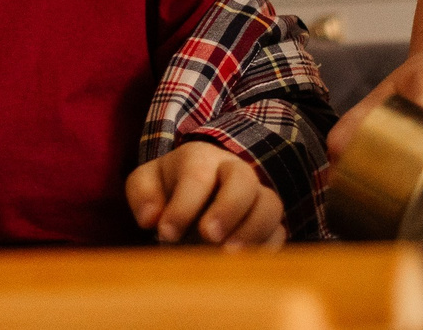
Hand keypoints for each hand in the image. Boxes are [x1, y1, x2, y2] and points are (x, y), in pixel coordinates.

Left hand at [126, 142, 286, 248]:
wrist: (196, 194)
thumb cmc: (168, 189)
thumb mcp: (146, 183)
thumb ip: (142, 194)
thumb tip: (151, 218)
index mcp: (200, 157)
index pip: (197, 175)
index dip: (182, 205)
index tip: (165, 233)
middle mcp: (234, 171)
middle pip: (243, 179)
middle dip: (227, 209)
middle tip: (207, 236)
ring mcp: (256, 196)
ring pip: (270, 205)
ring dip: (252, 231)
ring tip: (228, 255)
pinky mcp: (269, 223)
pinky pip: (279, 232)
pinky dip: (266, 248)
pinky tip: (244, 265)